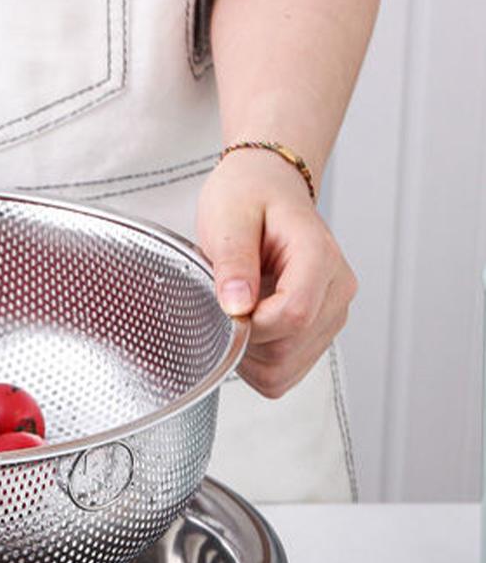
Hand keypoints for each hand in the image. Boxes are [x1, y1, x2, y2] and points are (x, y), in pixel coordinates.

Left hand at [196, 149, 356, 397]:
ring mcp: (332, 315)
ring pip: (285, 370)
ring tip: (240, 310)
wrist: (266, 188)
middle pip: (287, 350)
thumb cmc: (249, 197)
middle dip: (244, 340)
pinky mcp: (319, 333)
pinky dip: (257, 362)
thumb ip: (233, 262)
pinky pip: (284, 374)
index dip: (250, 325)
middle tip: (227, 302)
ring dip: (249, 354)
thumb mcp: (229, 217)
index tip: (227, 304)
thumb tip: (237, 306)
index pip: (293, 316)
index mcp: (319, 257)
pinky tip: (250, 326)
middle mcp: (336, 291)